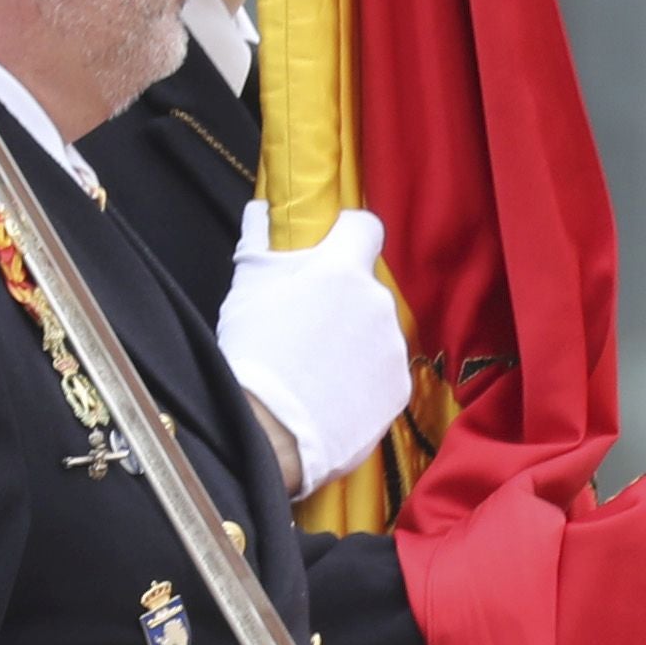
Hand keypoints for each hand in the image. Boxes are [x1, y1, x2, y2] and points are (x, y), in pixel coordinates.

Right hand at [218, 204, 417, 496]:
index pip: (365, 227)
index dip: (348, 236)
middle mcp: (377, 302)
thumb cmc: (253, 354)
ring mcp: (393, 348)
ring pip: (376, 332)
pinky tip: (333, 396)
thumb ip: (259, 242)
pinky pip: (383, 373)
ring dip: (355, 342)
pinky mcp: (399, 389)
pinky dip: (364, 380)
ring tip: (317, 371)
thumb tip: (260, 210)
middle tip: (308, 328)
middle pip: (366, 288)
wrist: (270, 434)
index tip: (331, 251)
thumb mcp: (246, 289)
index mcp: (342, 269)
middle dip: (343, 301)